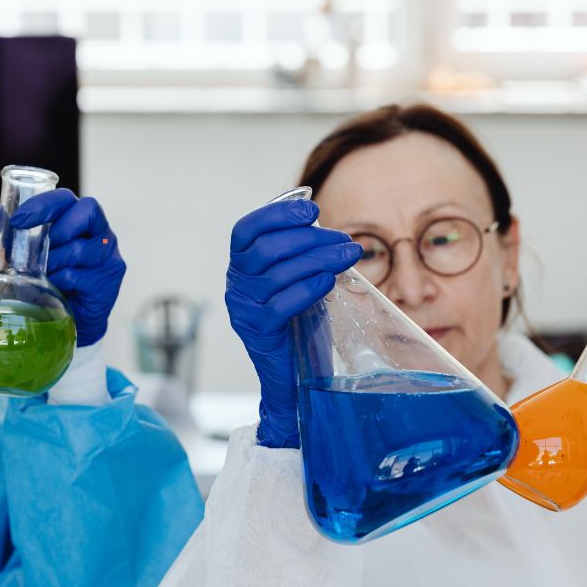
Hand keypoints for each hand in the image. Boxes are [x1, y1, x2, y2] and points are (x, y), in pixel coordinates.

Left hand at [0, 190, 125, 346]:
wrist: (70, 320)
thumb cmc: (51, 281)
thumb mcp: (23, 255)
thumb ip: (7, 233)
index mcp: (78, 218)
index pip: (67, 198)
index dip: (44, 204)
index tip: (18, 220)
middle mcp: (99, 231)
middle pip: (87, 210)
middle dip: (56, 229)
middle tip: (36, 250)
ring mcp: (109, 253)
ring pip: (80, 248)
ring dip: (55, 262)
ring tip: (45, 275)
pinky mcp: (110, 277)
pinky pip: (81, 275)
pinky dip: (61, 282)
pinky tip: (56, 288)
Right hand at [225, 200, 361, 448]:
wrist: (292, 376)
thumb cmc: (297, 321)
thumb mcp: (295, 279)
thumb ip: (299, 253)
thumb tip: (323, 224)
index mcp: (241, 266)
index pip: (246, 230)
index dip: (276, 214)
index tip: (311, 209)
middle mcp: (236, 284)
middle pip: (267, 249)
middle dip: (310, 238)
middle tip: (344, 241)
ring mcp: (244, 309)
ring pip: (279, 273)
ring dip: (320, 259)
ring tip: (349, 256)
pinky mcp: (258, 332)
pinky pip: (282, 304)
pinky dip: (308, 288)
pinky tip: (328, 281)